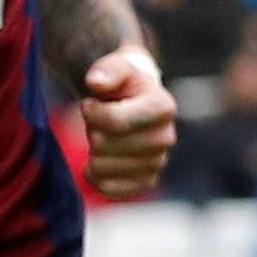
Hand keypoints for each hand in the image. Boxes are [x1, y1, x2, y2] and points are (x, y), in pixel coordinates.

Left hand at [76, 47, 178, 202]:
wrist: (132, 103)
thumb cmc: (121, 85)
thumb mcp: (115, 68)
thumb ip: (107, 70)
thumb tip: (96, 83)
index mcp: (163, 107)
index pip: (114, 121)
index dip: (91, 112)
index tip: (90, 103)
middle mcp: (166, 138)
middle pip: (104, 145)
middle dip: (92, 130)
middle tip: (99, 121)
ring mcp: (158, 162)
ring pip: (101, 168)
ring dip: (92, 151)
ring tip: (104, 136)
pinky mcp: (146, 181)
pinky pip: (108, 188)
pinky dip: (95, 176)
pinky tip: (99, 160)